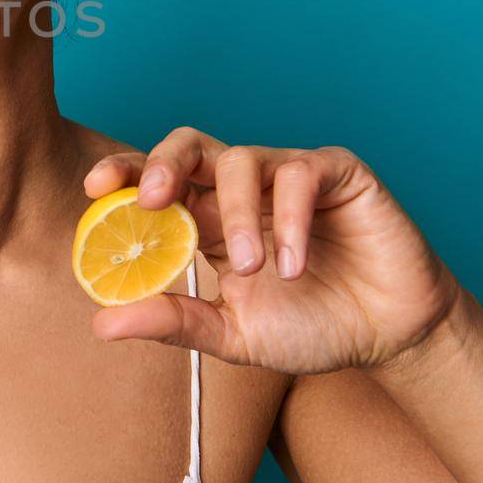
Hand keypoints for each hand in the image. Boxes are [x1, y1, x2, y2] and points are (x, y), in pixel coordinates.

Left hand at [82, 127, 462, 374]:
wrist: (388, 337)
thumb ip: (174, 322)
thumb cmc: (311, 327)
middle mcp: (243, 189)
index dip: (126, 174)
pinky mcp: (337, 173)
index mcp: (209, 219)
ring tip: (253, 268)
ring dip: (237, 214)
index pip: (158, 183)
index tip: (95, 187)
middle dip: (162, 163)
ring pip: (241, 160)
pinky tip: (295, 263)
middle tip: (151, 198)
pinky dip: (288, 217)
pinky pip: (299, 173)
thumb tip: (101, 325)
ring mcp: (288, 175)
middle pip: (189, 146)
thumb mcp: (232, 334)